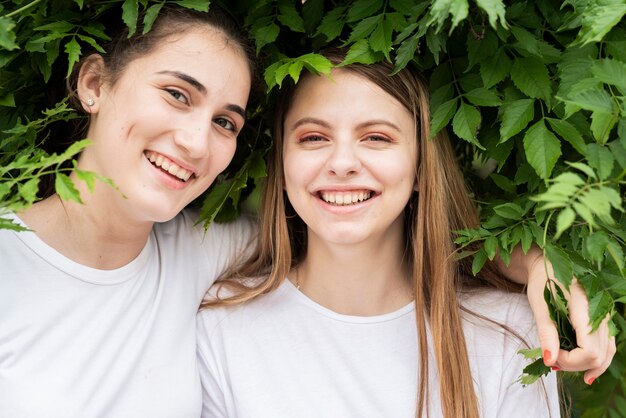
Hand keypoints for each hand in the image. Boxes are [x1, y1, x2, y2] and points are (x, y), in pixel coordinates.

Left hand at [526, 253, 615, 384]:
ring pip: (606, 352)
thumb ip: (546, 334)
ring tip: (564, 366)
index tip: (551, 357)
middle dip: (575, 365)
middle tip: (553, 363)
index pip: (589, 350)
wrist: (549, 264)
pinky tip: (586, 371)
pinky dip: (596, 359)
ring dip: (586, 365)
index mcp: (585, 307)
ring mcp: (605, 316)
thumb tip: (549, 361)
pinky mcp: (603, 319)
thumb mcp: (539, 307)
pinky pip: (607, 345)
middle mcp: (601, 313)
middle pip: (598, 355)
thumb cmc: (542, 282)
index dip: (570, 361)